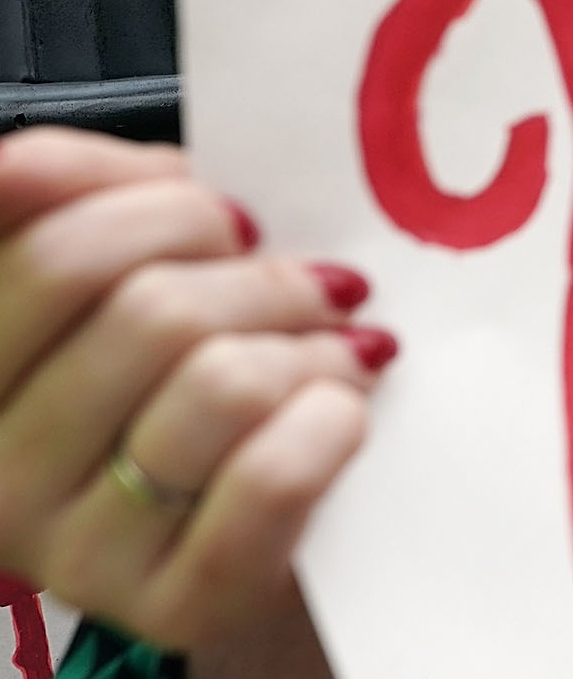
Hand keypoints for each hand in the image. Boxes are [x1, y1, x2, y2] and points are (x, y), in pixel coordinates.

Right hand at [0, 129, 386, 650]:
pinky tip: (341, 411)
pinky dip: (331, 421)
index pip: (51, 252)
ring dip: (310, 350)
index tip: (228, 222)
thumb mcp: (158, 265)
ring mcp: (79, 550)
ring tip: (335, 355)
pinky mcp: (180, 605)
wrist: (284, 524)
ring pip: (219, 385)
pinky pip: (271, 473)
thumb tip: (24, 166)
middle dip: (261, 278)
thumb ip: (97, 196)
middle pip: (149, 312)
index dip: (168, 210)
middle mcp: (1, 472)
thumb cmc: (223, 372)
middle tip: (308, 287)